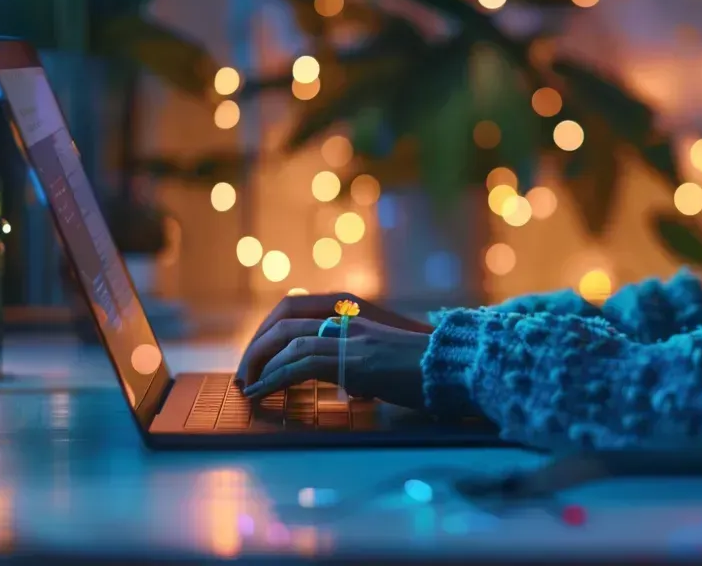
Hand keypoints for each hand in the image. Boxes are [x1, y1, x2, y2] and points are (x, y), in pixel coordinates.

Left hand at [235, 293, 429, 386]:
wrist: (457, 367)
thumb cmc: (428, 369)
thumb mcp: (388, 359)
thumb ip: (366, 364)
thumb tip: (355, 388)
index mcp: (353, 312)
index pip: (294, 309)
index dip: (268, 332)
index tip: (256, 358)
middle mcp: (348, 317)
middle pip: (284, 319)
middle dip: (256, 346)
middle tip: (244, 374)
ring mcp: (352, 336)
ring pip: (289, 340)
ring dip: (261, 363)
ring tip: (248, 386)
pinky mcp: (357, 360)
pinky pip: (303, 364)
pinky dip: (276, 379)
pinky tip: (264, 393)